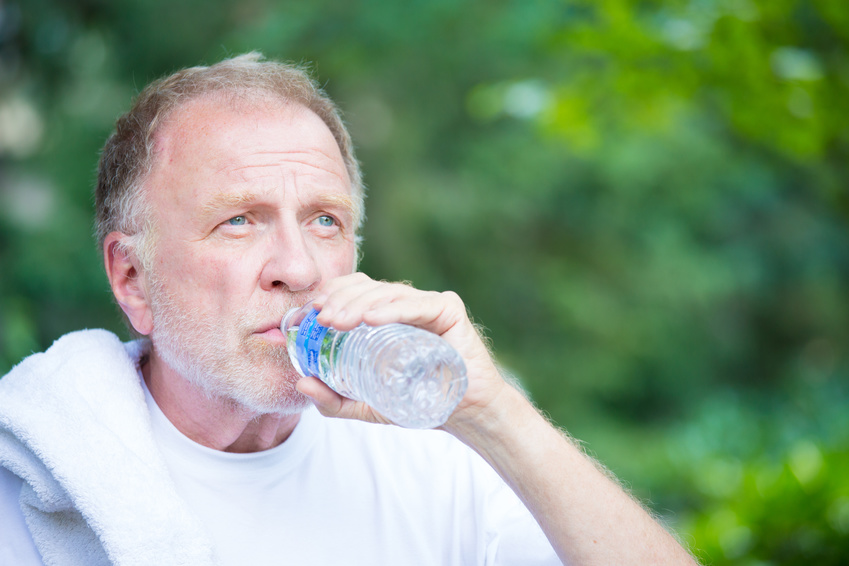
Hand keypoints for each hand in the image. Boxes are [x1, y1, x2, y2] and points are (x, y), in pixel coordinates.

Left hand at [294, 273, 509, 431]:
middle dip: (338, 300)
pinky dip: (393, 309)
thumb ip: (335, 400)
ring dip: (358, 304)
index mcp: (386, 315)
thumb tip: (301, 384)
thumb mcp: (368, 405)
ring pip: (387, 293)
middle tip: (319, 320)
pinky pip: (417, 304)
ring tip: (336, 321)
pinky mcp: (448, 309)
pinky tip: (372, 318)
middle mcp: (406, 303)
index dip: (329, 296)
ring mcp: (428, 303)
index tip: (306, 315)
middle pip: (367, 288)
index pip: (353, 292)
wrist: (466, 414)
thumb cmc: (420, 401)